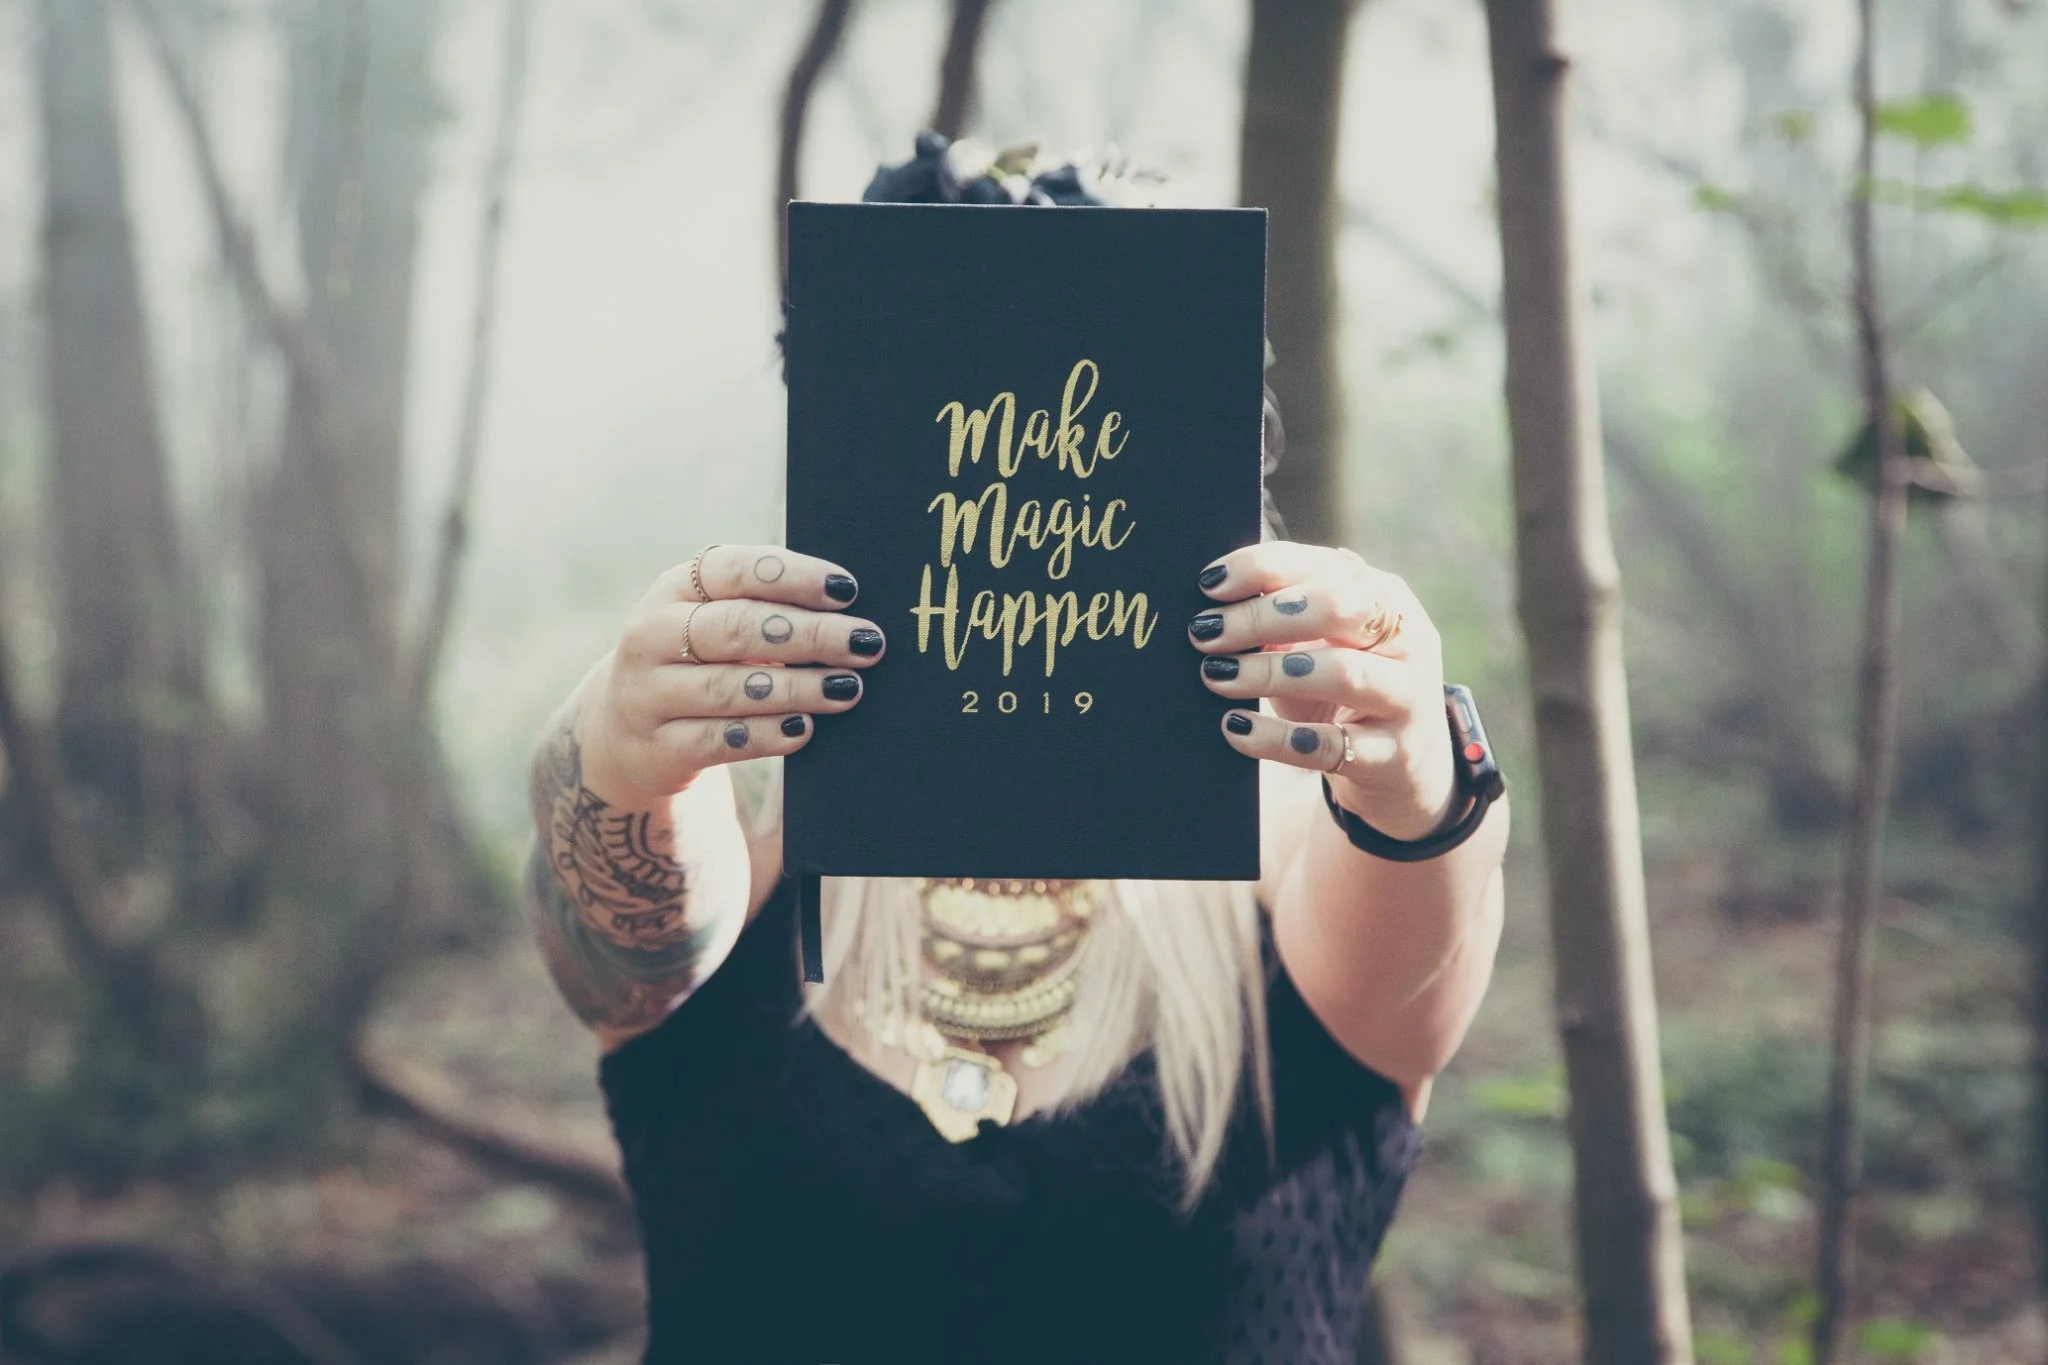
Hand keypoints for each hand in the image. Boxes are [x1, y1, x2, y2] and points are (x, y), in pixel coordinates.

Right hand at [577, 544, 882, 805]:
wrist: (629, 731)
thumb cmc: (701, 662)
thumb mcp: (716, 622)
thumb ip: (767, 609)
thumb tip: (848, 614)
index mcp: (675, 588)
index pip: (734, 570)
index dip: (793, 577)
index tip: (847, 590)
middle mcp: (653, 635)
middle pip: (736, 628)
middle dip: (809, 634)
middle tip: (866, 642)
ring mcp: (648, 693)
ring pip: (728, 688)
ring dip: (797, 688)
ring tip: (848, 688)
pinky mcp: (657, 748)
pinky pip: (718, 740)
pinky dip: (766, 735)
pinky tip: (804, 729)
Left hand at [1187, 542, 1457, 841]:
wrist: (1401, 764)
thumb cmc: (1344, 686)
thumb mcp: (1321, 643)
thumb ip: (1282, 614)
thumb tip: (1211, 597)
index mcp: (1385, 596)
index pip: (1324, 565)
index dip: (1263, 568)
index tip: (1209, 585)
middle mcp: (1407, 640)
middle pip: (1338, 608)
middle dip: (1262, 617)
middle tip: (1204, 634)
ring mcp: (1407, 698)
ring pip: (1341, 673)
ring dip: (1270, 672)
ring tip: (1215, 675)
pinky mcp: (1395, 756)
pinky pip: (1329, 745)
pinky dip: (1276, 737)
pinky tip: (1235, 728)